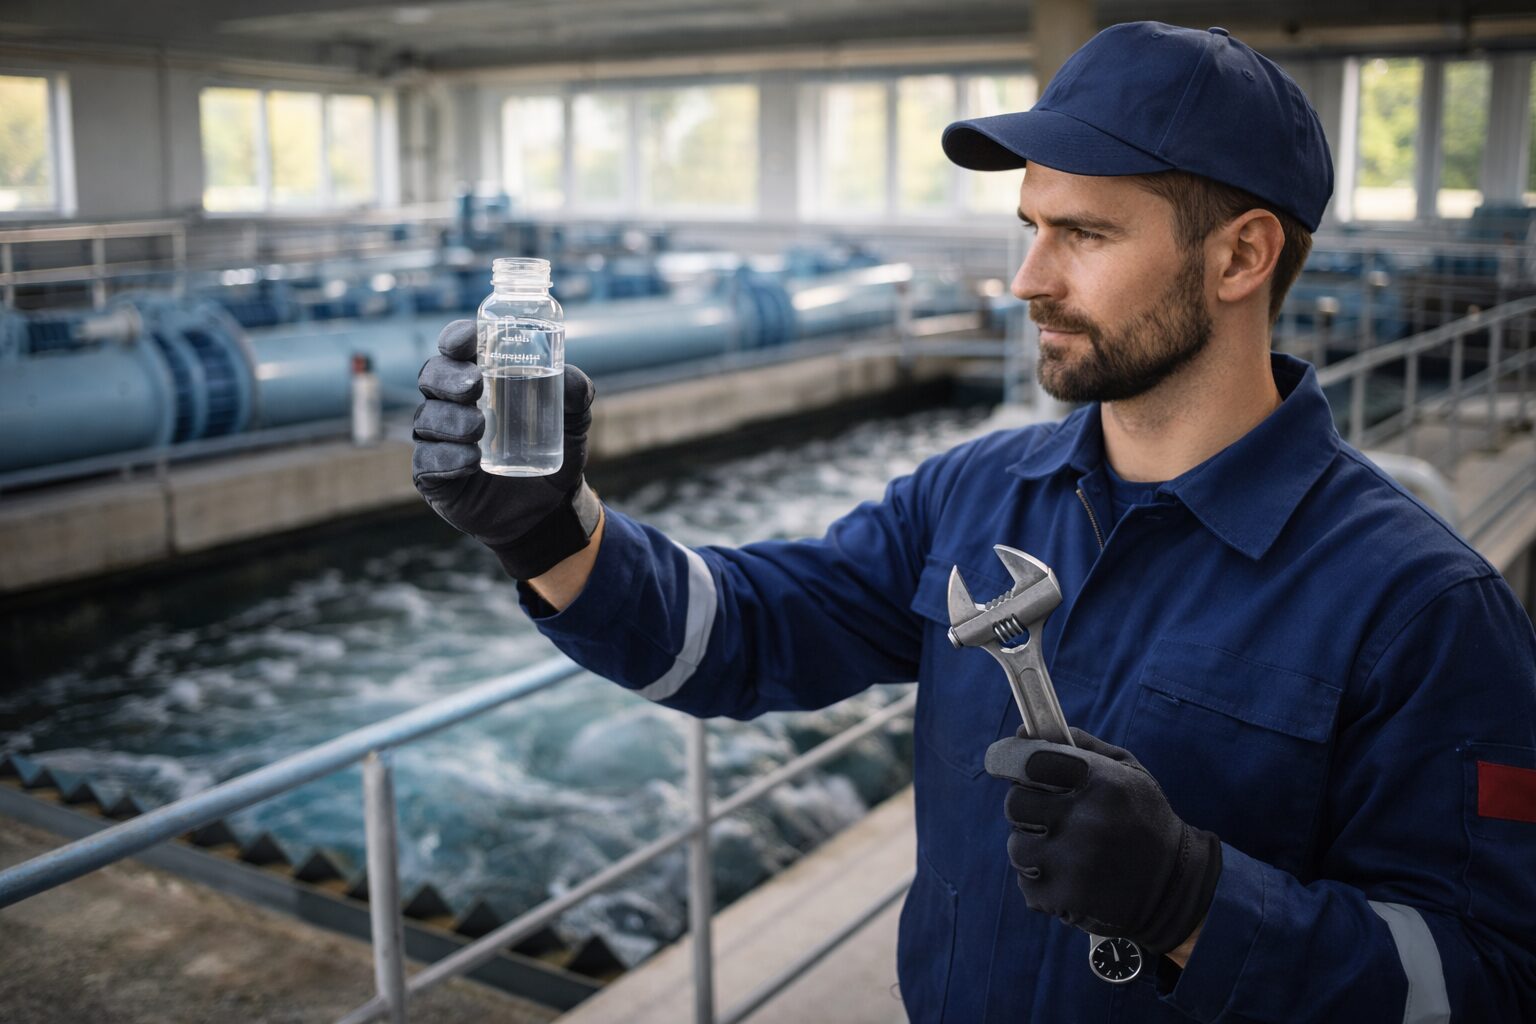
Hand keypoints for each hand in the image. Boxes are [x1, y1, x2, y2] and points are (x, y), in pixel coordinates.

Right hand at [412, 319, 600, 578]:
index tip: (467, 341)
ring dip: (449, 419)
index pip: (456, 349)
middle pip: (431, 376)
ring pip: (427, 418)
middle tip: (474, 385)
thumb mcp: (573, 421)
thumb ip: (576, 393)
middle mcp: (451, 404)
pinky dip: (447, 458)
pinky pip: (428, 462)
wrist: (547, 507)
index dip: (456, 337)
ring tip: (479, 428)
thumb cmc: (552, 450)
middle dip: (448, 376)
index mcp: (478, 379)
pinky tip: (470, 460)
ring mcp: (438, 440)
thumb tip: (567, 375)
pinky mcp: (434, 476)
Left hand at [984, 727, 1220, 956]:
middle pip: (1015, 803)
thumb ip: (1077, 744)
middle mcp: (1087, 821)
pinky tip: (1068, 876)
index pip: (1030, 761)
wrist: (1174, 886)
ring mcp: (1075, 864)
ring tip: (1064, 849)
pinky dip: (1041, 880)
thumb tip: (1022, 731)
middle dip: (1026, 806)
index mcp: (1102, 782)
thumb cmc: (1143, 817)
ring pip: (1017, 846)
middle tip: (1048, 813)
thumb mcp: (1126, 769)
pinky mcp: (1066, 898)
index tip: (1011, 765)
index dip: (1014, 760)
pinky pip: (1027, 883)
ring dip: (1033, 846)